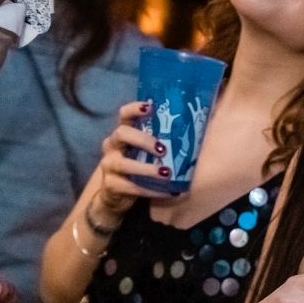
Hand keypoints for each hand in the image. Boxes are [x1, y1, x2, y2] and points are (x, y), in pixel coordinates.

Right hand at [89, 100, 167, 227]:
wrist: (114, 195)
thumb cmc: (135, 165)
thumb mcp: (141, 150)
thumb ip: (157, 139)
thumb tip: (195, 126)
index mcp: (122, 133)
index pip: (124, 114)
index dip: (134, 109)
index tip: (150, 107)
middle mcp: (111, 145)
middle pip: (121, 133)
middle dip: (143, 139)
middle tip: (163, 149)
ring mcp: (108, 165)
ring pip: (124, 164)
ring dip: (147, 168)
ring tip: (166, 173)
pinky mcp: (111, 185)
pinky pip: (132, 187)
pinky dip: (151, 190)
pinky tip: (167, 192)